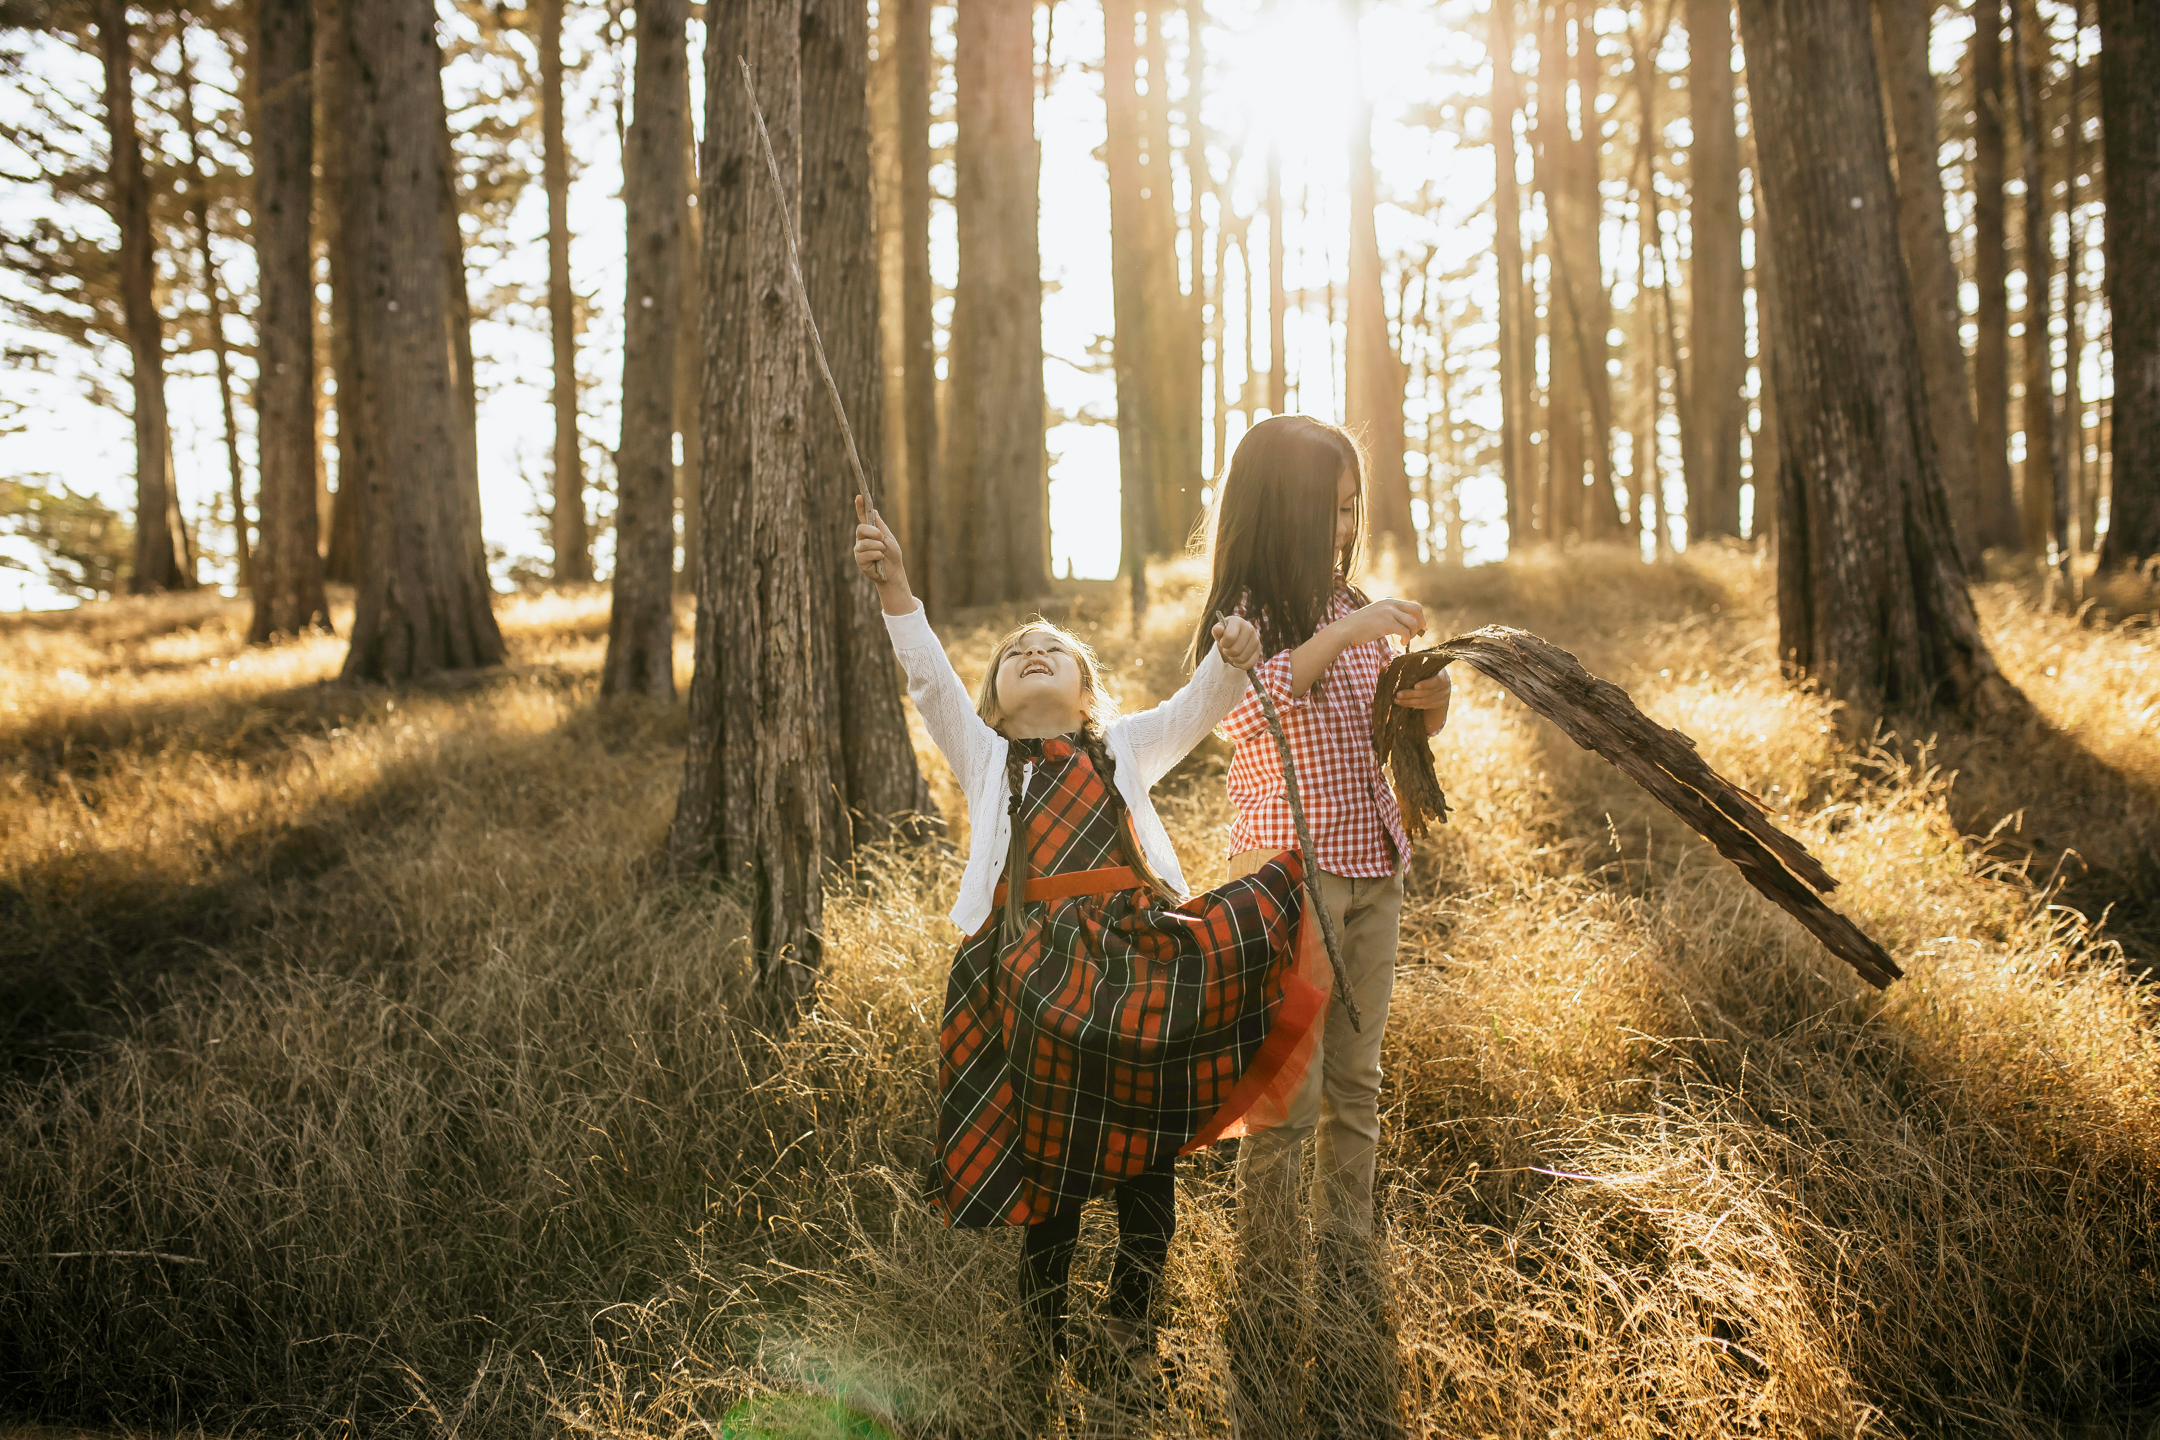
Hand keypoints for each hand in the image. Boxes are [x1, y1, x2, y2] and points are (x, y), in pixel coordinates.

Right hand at [853, 495, 914, 611]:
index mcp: (870, 532)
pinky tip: (879, 560)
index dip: (860, 507)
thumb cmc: (892, 555)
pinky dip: (877, 556)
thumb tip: (874, 510)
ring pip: (865, 543)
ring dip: (878, 547)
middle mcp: (862, 539)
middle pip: (861, 528)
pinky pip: (866, 554)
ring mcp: (859, 550)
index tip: (859, 496)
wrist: (894, 572)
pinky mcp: (860, 561)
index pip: (863, 517)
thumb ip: (880, 526)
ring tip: (883, 553)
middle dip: (873, 533)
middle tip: (882, 539)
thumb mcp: (889, 538)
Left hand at [1211, 614, 1260, 668]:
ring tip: (1232, 653)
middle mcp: (1250, 629)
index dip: (1223, 643)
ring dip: (1233, 659)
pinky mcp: (1258, 650)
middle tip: (1227, 649)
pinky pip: (1248, 664)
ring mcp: (1256, 640)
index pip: (1229, 637)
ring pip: (1241, 659)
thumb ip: (1217, 631)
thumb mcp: (1219, 632)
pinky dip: (1240, 665)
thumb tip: (1217, 629)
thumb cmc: (1225, 633)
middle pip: (1235, 650)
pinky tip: (1238, 659)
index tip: (1222, 642)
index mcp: (1238, 621)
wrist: (1235, 637)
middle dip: (1228, 652)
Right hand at [1335, 598, 1425, 647]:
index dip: (1420, 617)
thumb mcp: (1377, 615)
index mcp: (1389, 600)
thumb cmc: (1360, 626)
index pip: (1412, 605)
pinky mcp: (1386, 623)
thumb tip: (1407, 624)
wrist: (1345, 630)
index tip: (1422, 627)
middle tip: (1420, 633)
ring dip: (1412, 634)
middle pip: (1417, 609)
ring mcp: (1388, 612)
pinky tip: (1402, 644)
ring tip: (1405, 641)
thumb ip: (1390, 615)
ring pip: (1412, 622)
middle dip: (1421, 622)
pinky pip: (1405, 631)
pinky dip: (1406, 639)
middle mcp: (1390, 603)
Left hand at [1395, 666, 1451, 733]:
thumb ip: (1418, 665)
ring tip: (1396, 700)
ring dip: (1408, 701)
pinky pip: (1423, 706)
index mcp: (1442, 676)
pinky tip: (1402, 703)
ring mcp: (1442, 698)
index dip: (1426, 684)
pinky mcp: (1437, 705)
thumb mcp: (1428, 667)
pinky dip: (1411, 705)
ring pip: (1424, 702)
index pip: (1435, 681)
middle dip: (1411, 694)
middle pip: (1427, 693)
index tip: (1415, 686)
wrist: (1442, 685)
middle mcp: (1444, 688)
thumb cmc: (1430, 671)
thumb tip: (1398, 661)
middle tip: (1398, 694)